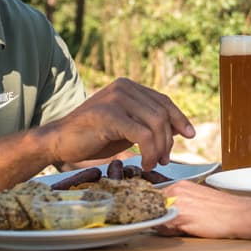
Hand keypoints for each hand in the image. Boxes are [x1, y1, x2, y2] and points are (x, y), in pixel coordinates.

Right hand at [45, 79, 193, 169]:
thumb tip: (179, 129)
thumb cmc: (93, 136)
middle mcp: (123, 87)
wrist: (59, 142)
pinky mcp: (109, 114)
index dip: (179, 118)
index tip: (191, 135)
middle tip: (164, 160)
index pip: (163, 101)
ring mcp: (116, 98)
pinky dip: (149, 151)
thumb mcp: (126, 127)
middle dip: (168, 140)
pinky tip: (143, 163)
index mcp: (128, 86)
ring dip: (159, 148)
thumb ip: (148, 123)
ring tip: (152, 163)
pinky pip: (143, 134)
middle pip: (162, 113)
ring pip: (155, 124)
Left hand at [155, 178, 250, 239]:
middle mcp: (176, 190)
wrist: (239, 214)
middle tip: (178, 226)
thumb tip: (164, 216)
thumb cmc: (223, 210)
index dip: (159, 212)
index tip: (165, 219)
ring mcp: (177, 202)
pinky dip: (170, 232)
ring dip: (166, 227)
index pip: (156, 199)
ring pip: (158, 218)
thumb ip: (180, 204)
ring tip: (185, 228)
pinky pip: (164, 227)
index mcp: (181, 185)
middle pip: (153, 209)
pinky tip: (187, 230)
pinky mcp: (180, 216)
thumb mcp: (198, 200)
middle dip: (161, 219)